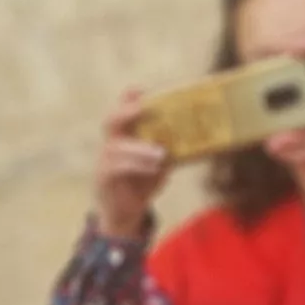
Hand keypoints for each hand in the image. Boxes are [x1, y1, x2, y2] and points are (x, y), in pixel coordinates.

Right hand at [93, 88, 174, 239]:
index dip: (129, 98)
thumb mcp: (160, 164)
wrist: (124, 215)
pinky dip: (137, 166)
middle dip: (125, 112)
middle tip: (142, 107)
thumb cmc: (142, 184)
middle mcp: (111, 144)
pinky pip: (117, 168)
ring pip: (117, 147)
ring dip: (140, 148)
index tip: (143, 90)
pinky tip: (154, 167)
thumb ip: (171, 150)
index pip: (122, 110)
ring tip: (161, 153)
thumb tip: (201, 139)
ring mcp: (105, 161)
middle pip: (111, 121)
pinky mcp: (104, 178)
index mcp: (125, 136)